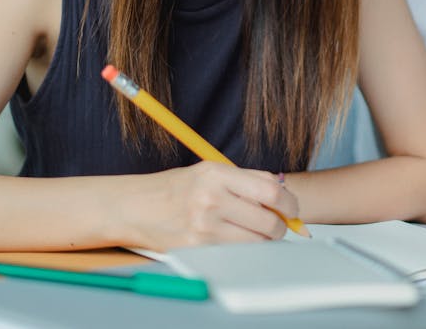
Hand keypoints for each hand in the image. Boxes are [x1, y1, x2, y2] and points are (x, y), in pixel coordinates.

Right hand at [134, 162, 298, 249]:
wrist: (134, 207)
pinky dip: (242, 249)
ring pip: (256, 242)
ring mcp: (203, 226)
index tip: (291, 208)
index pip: (271, 191)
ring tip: (254, 233)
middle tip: (277, 226)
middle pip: (269, 221)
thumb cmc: (174, 189)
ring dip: (263, 241)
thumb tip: (283, 190)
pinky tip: (234, 240)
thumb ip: (246, 179)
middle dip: (280, 227)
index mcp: (217, 174)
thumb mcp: (209, 171)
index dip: (289, 203)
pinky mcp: (197, 248)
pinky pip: (235, 254)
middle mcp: (211, 199)